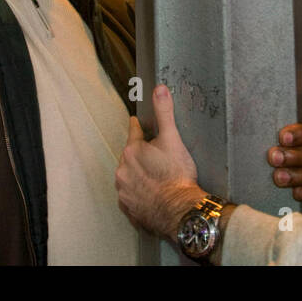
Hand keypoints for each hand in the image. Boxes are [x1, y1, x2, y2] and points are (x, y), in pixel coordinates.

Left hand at [115, 85, 205, 241]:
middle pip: (131, 155)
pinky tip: (151, 193)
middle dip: (141, 154)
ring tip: (155, 177)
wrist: (179, 211)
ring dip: (138, 174)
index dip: (140, 127)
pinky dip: (138, 192)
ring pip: (129, 175)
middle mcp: (122, 170)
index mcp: (132, 150)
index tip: (139, 124)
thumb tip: (159, 89)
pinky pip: (131, 195)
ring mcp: (123, 190)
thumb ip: (164, 113)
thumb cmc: (177, 175)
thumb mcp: (173, 139)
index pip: (134, 131)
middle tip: (156, 156)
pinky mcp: (128, 208)